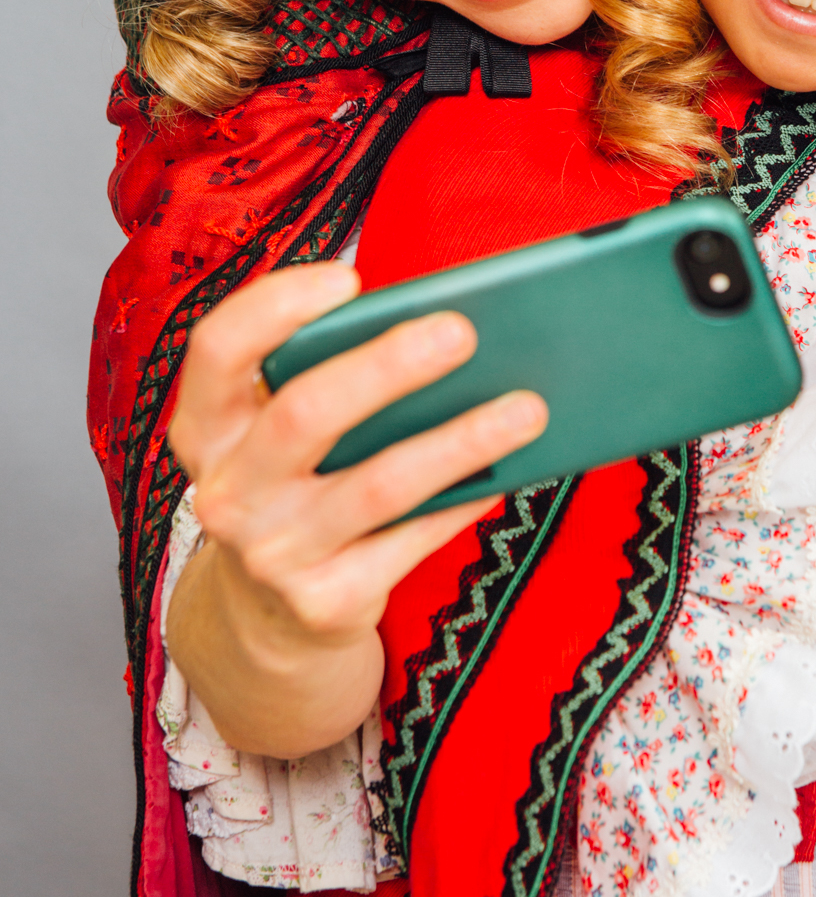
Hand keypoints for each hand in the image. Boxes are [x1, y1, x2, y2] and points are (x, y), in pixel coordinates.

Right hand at [165, 262, 546, 758]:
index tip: (349, 277)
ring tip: (527, 408)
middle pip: (304, 413)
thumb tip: (436, 322)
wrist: (268, 620)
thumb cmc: (297, 485)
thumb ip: (324, 378)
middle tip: (462, 332)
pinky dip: (465, 501)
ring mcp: (272, 554)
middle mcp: (228, 491)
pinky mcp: (324, 603)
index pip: (218, 348)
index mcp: (208, 427)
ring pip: (378, 485)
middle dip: (387, 367)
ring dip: (460, 440)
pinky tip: (509, 471)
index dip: (276, 305)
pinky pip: (413, 542)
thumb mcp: (277, 434)